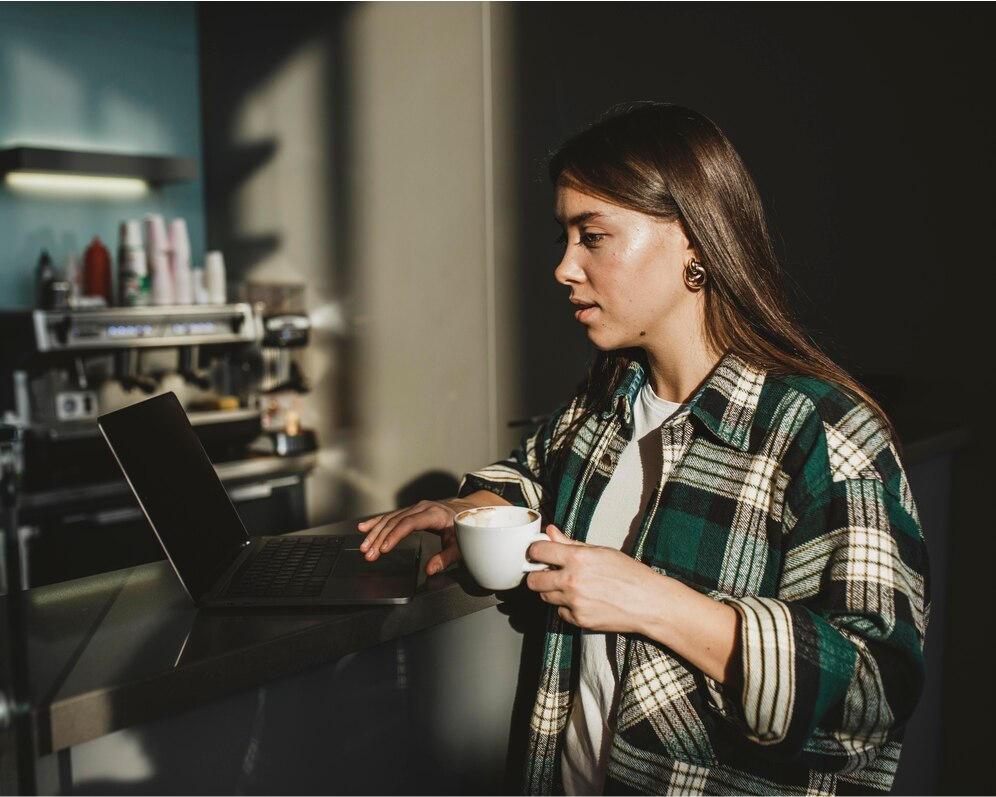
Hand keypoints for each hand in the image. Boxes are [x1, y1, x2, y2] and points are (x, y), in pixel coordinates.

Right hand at [357, 498, 474, 575]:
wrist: (467, 512)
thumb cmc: (463, 528)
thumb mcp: (460, 546)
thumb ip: (445, 558)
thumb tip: (430, 570)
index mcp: (434, 514)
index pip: (409, 523)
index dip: (395, 535)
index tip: (383, 548)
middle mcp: (422, 508)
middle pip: (395, 522)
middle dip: (379, 538)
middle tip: (368, 554)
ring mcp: (415, 508)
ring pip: (390, 519)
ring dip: (375, 533)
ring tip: (364, 547)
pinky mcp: (410, 511)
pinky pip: (391, 516)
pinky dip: (376, 522)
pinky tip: (364, 528)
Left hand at [525, 524, 662, 632]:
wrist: (649, 603)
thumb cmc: (629, 574)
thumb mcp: (601, 551)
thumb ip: (571, 543)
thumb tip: (551, 532)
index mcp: (577, 558)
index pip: (537, 551)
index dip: (535, 551)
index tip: (537, 553)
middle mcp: (572, 581)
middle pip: (533, 580)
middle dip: (537, 575)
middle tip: (547, 572)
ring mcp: (574, 603)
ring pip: (545, 597)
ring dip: (551, 591)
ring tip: (570, 586)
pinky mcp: (578, 620)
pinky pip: (560, 612)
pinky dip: (566, 607)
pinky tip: (582, 600)